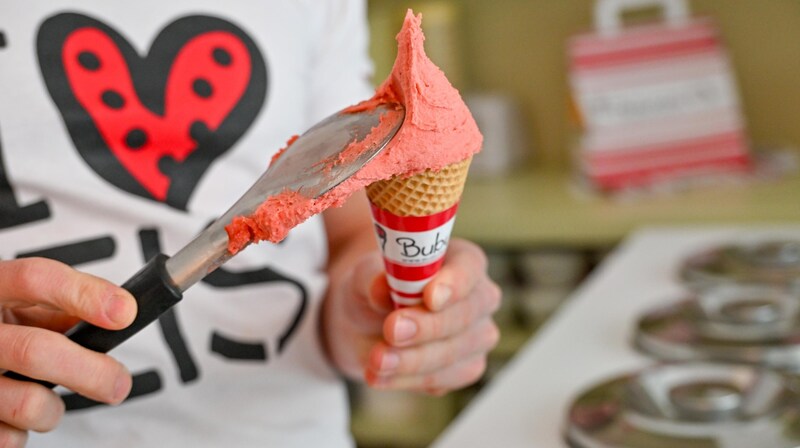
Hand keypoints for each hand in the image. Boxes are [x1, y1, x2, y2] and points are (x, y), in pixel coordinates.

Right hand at [0, 258, 135, 446]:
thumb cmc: (3, 329)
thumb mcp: (23, 306)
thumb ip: (64, 307)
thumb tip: (119, 316)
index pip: (35, 279)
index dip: (84, 295)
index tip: (125, 313)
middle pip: (34, 350)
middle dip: (90, 371)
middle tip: (118, 382)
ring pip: (26, 402)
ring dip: (54, 409)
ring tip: (52, 403)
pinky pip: (9, 436)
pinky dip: (25, 432)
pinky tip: (19, 417)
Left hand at [323, 238, 500, 394]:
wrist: (365, 322)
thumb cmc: (373, 286)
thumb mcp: (363, 274)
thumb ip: (372, 278)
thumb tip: (382, 289)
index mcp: (462, 260)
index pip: (469, 267)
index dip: (453, 284)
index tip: (430, 297)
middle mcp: (478, 298)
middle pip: (465, 315)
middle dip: (428, 327)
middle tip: (392, 331)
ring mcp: (476, 337)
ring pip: (453, 353)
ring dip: (412, 360)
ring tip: (375, 360)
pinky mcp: (463, 369)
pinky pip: (440, 379)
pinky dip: (407, 379)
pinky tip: (380, 375)